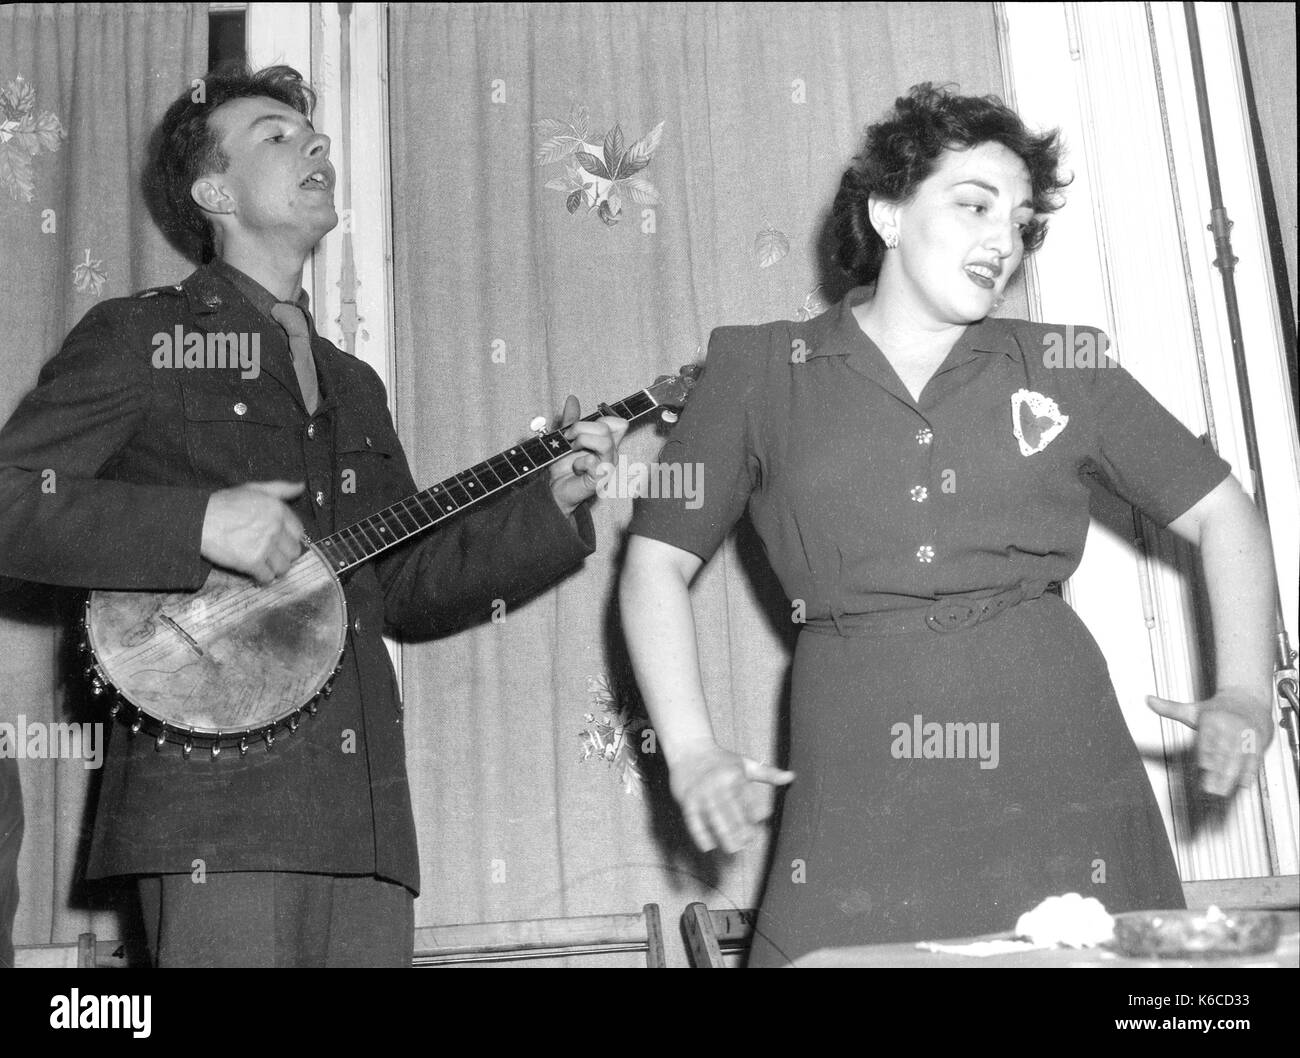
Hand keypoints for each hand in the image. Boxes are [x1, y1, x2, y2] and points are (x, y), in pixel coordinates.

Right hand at [200, 481, 306, 583]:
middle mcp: (275, 528)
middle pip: (294, 551)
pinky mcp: (252, 561)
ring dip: (275, 568)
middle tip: (271, 555)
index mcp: (278, 510)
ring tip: (264, 565)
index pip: (299, 532)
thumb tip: (302, 486)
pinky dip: (262, 578)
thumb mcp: (253, 488)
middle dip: (283, 555)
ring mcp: (264, 546)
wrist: (198, 519)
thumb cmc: (223, 503)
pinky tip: (255, 572)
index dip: (289, 538)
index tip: (279, 542)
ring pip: (283, 566)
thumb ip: (280, 488)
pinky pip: (267, 576)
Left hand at [547, 395, 627, 516]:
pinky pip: (593, 461)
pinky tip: (576, 468)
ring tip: (573, 450)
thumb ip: (571, 419)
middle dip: (581, 428)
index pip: (619, 422)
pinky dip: (579, 462)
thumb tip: (572, 398)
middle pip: (607, 427)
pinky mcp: (600, 478)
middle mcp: (611, 452)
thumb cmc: (563, 466)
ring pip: (604, 441)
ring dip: (582, 441)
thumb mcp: (565, 437)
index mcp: (607, 441)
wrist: (555, 488)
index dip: (601, 419)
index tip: (579, 427)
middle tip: (569, 439)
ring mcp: (607, 465)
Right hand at [669, 740, 794, 853]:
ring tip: (733, 849)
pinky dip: (700, 834)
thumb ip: (768, 773)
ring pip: (714, 817)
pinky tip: (708, 846)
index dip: (756, 812)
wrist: (688, 749)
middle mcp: (718, 784)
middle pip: (731, 811)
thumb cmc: (721, 759)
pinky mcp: (687, 800)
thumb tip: (792, 776)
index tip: (761, 821)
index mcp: (734, 775)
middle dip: (740, 829)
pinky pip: (693, 821)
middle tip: (747, 844)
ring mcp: (702, 793)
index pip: (748, 798)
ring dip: (723, 835)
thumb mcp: (745, 763)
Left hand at [1146, 688, 1273, 796]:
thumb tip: (1147, 700)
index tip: (1203, 765)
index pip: (1208, 737)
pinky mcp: (1258, 744)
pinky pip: (1254, 760)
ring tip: (1221, 792)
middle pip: (1223, 752)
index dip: (1207, 752)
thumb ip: (1169, 708)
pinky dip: (1249, 772)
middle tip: (1209, 788)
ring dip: (1231, 776)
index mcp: (1213, 718)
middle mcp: (1231, 727)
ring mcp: (1246, 737)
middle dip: (1217, 770)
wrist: (1249, 701)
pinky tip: (1242, 785)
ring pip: (1239, 758)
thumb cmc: (1217, 710)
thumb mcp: (1193, 709)